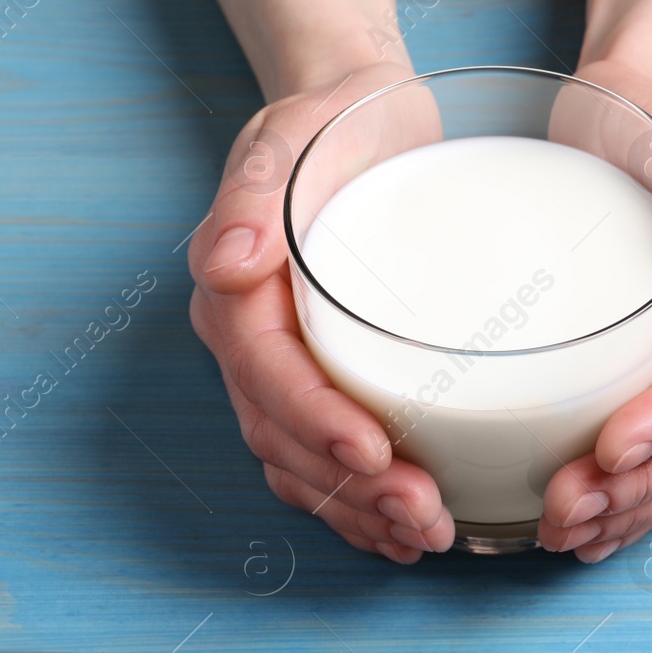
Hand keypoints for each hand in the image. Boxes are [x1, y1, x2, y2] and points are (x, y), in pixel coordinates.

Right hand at [187, 62, 455, 562]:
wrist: (360, 116)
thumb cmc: (332, 123)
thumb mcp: (292, 135)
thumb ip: (252, 194)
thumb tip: (225, 262)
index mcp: (235, 293)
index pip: (267, 374)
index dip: (315, 421)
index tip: (375, 452)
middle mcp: (250, 342)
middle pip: (284, 437)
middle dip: (348, 489)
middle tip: (422, 515)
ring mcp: (284, 367)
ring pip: (302, 463)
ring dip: (357, 511)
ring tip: (426, 535)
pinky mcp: (324, 378)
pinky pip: (324, 459)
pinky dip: (358, 504)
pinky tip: (403, 532)